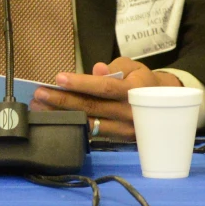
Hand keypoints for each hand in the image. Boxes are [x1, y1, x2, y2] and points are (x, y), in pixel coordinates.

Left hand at [35, 58, 182, 140]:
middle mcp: (130, 112)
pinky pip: (91, 133)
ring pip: (88, 122)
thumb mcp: (135, 67)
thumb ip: (116, 66)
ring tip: (40, 107)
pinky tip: (53, 120)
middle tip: (40, 94)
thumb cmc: (143, 81)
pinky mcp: (118, 139)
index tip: (59, 78)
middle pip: (92, 107)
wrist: (164, 104)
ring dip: (61, 115)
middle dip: (63, 100)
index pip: (105, 87)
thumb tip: (98, 69)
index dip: (81, 83)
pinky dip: (71, 125)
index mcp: (136, 92)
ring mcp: (124, 129)